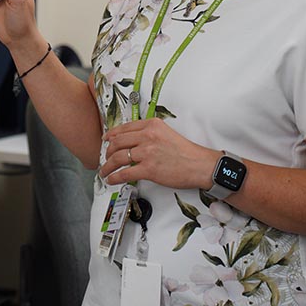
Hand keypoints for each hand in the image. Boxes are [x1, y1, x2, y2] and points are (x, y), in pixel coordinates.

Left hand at [99, 118, 218, 189]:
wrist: (200, 165)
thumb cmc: (186, 152)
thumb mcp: (166, 133)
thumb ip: (149, 134)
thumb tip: (132, 141)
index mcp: (152, 125)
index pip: (124, 128)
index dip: (111, 135)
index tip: (106, 139)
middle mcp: (148, 136)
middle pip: (118, 142)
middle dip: (108, 152)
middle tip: (105, 158)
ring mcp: (147, 152)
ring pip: (118, 158)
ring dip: (108, 166)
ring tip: (105, 171)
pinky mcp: (148, 169)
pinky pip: (124, 173)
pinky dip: (115, 177)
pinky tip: (112, 179)